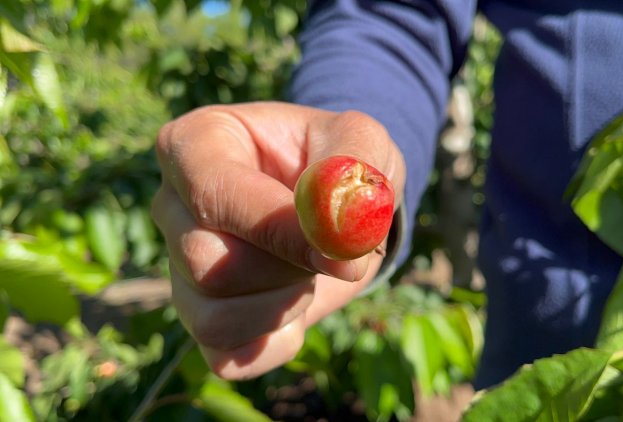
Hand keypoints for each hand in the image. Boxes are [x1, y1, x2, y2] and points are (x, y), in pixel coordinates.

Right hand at [151, 102, 405, 378]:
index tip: (340, 250)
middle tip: (328, 248)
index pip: (212, 193)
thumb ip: (352, 176)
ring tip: (310, 270)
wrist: (336, 205)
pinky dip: (279, 341)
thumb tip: (340, 229)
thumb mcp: (361, 144)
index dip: (278, 229)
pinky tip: (299, 304)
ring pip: (212, 318)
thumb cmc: (339, 164)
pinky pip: (226, 357)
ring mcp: (178, 267)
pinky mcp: (199, 318)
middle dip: (288, 268)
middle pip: (208, 264)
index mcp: (196, 145)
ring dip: (285, 305)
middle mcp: (173, 206)